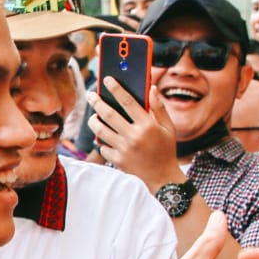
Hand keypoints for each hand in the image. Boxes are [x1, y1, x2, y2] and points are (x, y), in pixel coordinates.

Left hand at [87, 75, 181, 191]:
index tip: (107, 79)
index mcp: (147, 125)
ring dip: (93, 121)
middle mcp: (134, 136)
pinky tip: (103, 137)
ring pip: (100, 130)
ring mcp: (124, 149)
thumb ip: (159, 107)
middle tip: (90, 94)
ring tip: (93, 116)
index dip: (116, 88)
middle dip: (97, 102)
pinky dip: (102, 141)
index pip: (128, 101)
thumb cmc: (166, 149)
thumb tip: (151, 88)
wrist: (162, 178)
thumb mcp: (168, 128)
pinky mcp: (117, 160)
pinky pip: (103, 147)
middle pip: (109, 114)